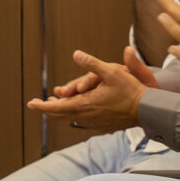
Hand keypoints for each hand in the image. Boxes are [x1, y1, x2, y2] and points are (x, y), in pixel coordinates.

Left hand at [27, 47, 151, 128]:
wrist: (149, 110)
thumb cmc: (131, 90)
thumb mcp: (112, 72)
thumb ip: (93, 64)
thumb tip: (76, 54)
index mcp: (85, 105)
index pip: (57, 108)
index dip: (42, 106)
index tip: (30, 104)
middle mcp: (87, 117)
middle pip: (62, 114)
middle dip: (51, 107)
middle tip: (42, 102)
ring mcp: (95, 123)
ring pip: (73, 117)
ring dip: (64, 110)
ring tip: (58, 102)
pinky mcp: (103, 126)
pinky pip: (84, 121)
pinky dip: (77, 113)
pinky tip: (78, 108)